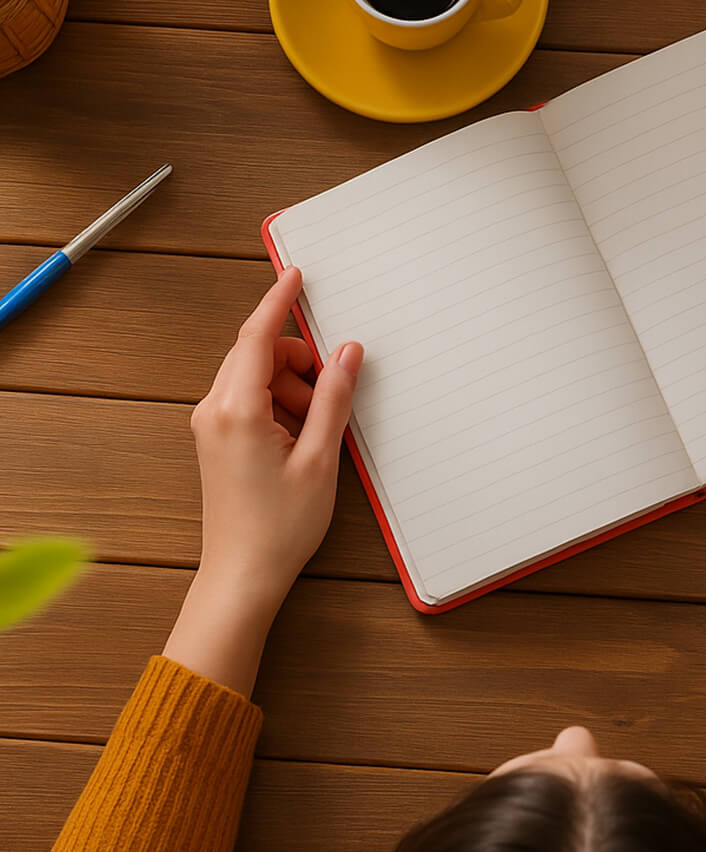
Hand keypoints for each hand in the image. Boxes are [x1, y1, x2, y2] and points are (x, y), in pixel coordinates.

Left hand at [189, 266, 362, 609]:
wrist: (243, 575)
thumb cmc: (279, 525)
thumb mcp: (321, 456)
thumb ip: (334, 396)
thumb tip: (347, 352)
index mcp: (236, 409)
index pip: (256, 336)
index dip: (278, 302)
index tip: (295, 276)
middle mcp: (215, 410)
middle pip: (258, 354)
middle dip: (298, 360)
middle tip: (332, 388)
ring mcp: (211, 424)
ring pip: (256, 376)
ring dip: (292, 386)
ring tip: (316, 429)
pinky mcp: (217, 438)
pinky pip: (250, 399)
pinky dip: (280, 404)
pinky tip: (302, 435)